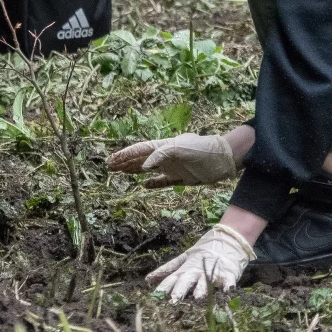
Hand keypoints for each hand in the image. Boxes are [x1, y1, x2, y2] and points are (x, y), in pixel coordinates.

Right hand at [107, 133, 237, 186]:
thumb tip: (144, 167)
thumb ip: (161, 155)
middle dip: (125, 162)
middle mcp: (166, 156)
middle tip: (109, 167)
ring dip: (134, 170)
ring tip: (120, 173)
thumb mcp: (180, 148)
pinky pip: (163, 181)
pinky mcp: (181, 178)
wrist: (223, 159)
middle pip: (140, 159)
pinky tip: (144, 185)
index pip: (140, 150)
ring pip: (148, 169)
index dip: (125, 155)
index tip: (111, 160)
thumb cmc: (202, 149)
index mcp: (164, 146)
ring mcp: (173, 167)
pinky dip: (153, 183)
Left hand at [147, 224, 254, 301]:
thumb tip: (148, 279)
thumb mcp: (184, 258)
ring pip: (206, 282)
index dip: (163, 288)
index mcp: (186, 269)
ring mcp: (212, 272)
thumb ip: (167, 269)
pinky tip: (227, 291)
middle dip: (180, 290)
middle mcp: (197, 271)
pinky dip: (228, 285)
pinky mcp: (228, 273)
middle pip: (187, 281)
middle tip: (173, 302)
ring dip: (202, 289)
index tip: (155, 297)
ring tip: (198, 298)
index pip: (171, 279)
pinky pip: (228, 280)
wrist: (227, 240)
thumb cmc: (203, 252)